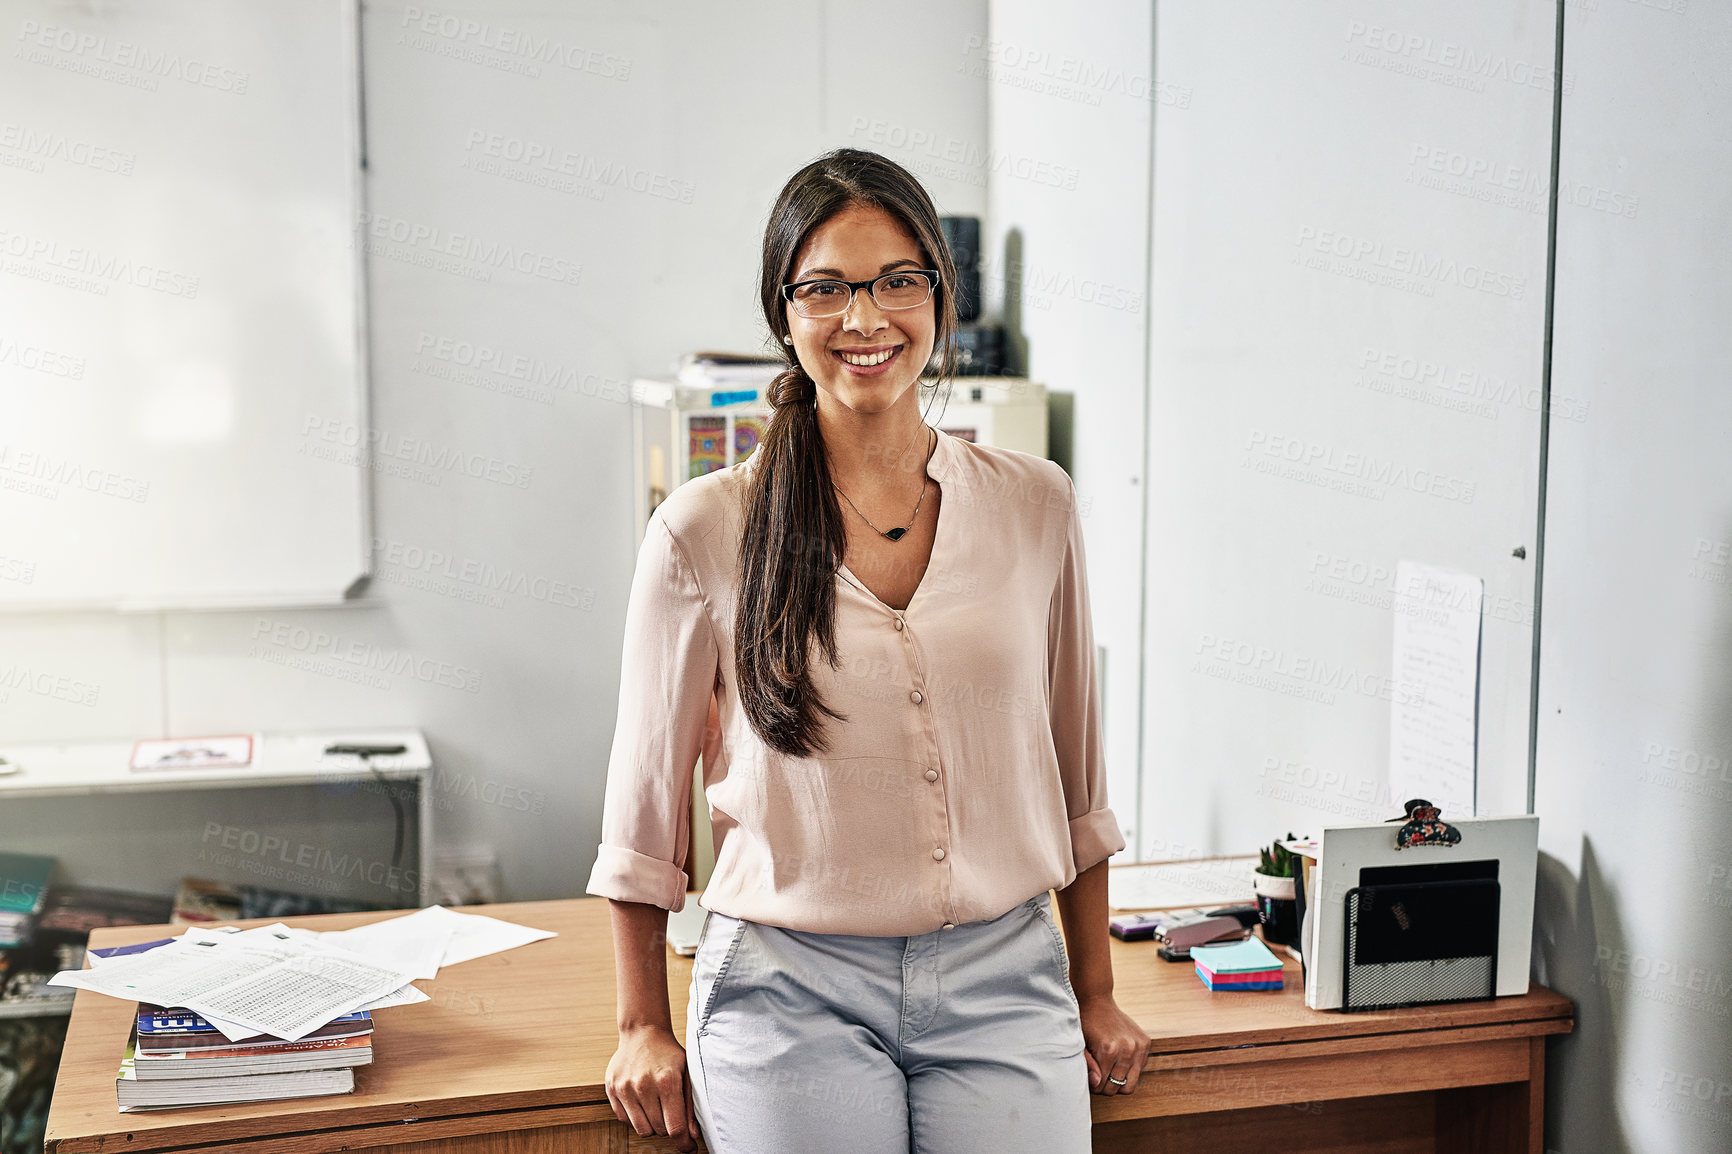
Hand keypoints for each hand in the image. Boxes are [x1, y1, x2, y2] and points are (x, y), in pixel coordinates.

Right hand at [604, 1024, 702, 1150]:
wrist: (642, 1032)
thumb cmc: (668, 1054)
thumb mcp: (686, 1073)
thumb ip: (690, 1105)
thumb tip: (692, 1135)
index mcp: (667, 1081)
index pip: (675, 1127)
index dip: (683, 1143)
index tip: (689, 1148)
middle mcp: (644, 1085)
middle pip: (659, 1130)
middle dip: (668, 1128)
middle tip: (671, 1113)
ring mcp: (625, 1088)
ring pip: (641, 1129)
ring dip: (652, 1125)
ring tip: (656, 1107)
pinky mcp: (612, 1089)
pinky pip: (624, 1120)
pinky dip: (636, 1117)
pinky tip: (642, 1101)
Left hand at [1077, 990, 1150, 1095]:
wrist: (1097, 1001)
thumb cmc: (1086, 1024)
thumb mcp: (1081, 1045)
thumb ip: (1088, 1066)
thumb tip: (1097, 1084)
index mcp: (1109, 1050)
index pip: (1102, 1085)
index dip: (1094, 1086)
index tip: (1090, 1079)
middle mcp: (1127, 1049)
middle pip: (1117, 1087)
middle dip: (1106, 1087)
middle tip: (1099, 1077)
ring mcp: (1139, 1045)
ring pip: (1131, 1083)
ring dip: (1119, 1082)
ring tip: (1109, 1073)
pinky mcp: (1146, 1042)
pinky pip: (1140, 1069)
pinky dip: (1129, 1070)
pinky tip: (1119, 1061)